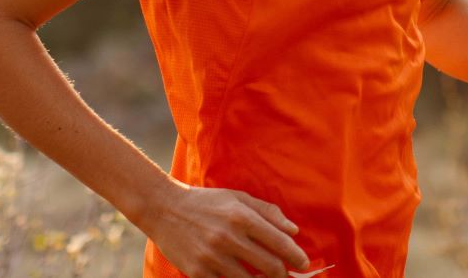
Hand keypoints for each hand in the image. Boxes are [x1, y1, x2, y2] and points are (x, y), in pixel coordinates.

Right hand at [139, 179, 313, 277]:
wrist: (163, 208)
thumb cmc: (205, 202)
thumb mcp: (237, 198)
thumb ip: (267, 212)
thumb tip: (293, 231)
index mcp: (241, 216)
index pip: (279, 242)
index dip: (296, 256)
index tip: (303, 264)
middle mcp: (229, 237)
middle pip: (270, 267)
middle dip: (284, 275)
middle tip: (287, 277)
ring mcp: (213, 257)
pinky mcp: (198, 272)